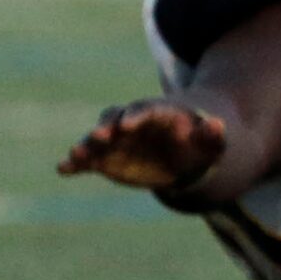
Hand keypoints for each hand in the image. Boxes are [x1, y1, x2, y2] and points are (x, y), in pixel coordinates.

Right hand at [57, 99, 226, 193]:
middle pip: (113, 120)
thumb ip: (212, 135)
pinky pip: (88, 159)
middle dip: (105, 128)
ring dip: (86, 145)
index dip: (134, 116)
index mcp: (153, 113)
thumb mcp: (210, 142)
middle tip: (99, 137)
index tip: (128, 126)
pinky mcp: (106, 158)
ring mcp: (115, 140)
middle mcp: (128, 122)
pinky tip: (63, 169)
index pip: (142, 110)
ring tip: (75, 154)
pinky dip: (75, 163)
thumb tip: (218, 125)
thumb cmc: (196, 144)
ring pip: (96, 139)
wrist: (180, 153)